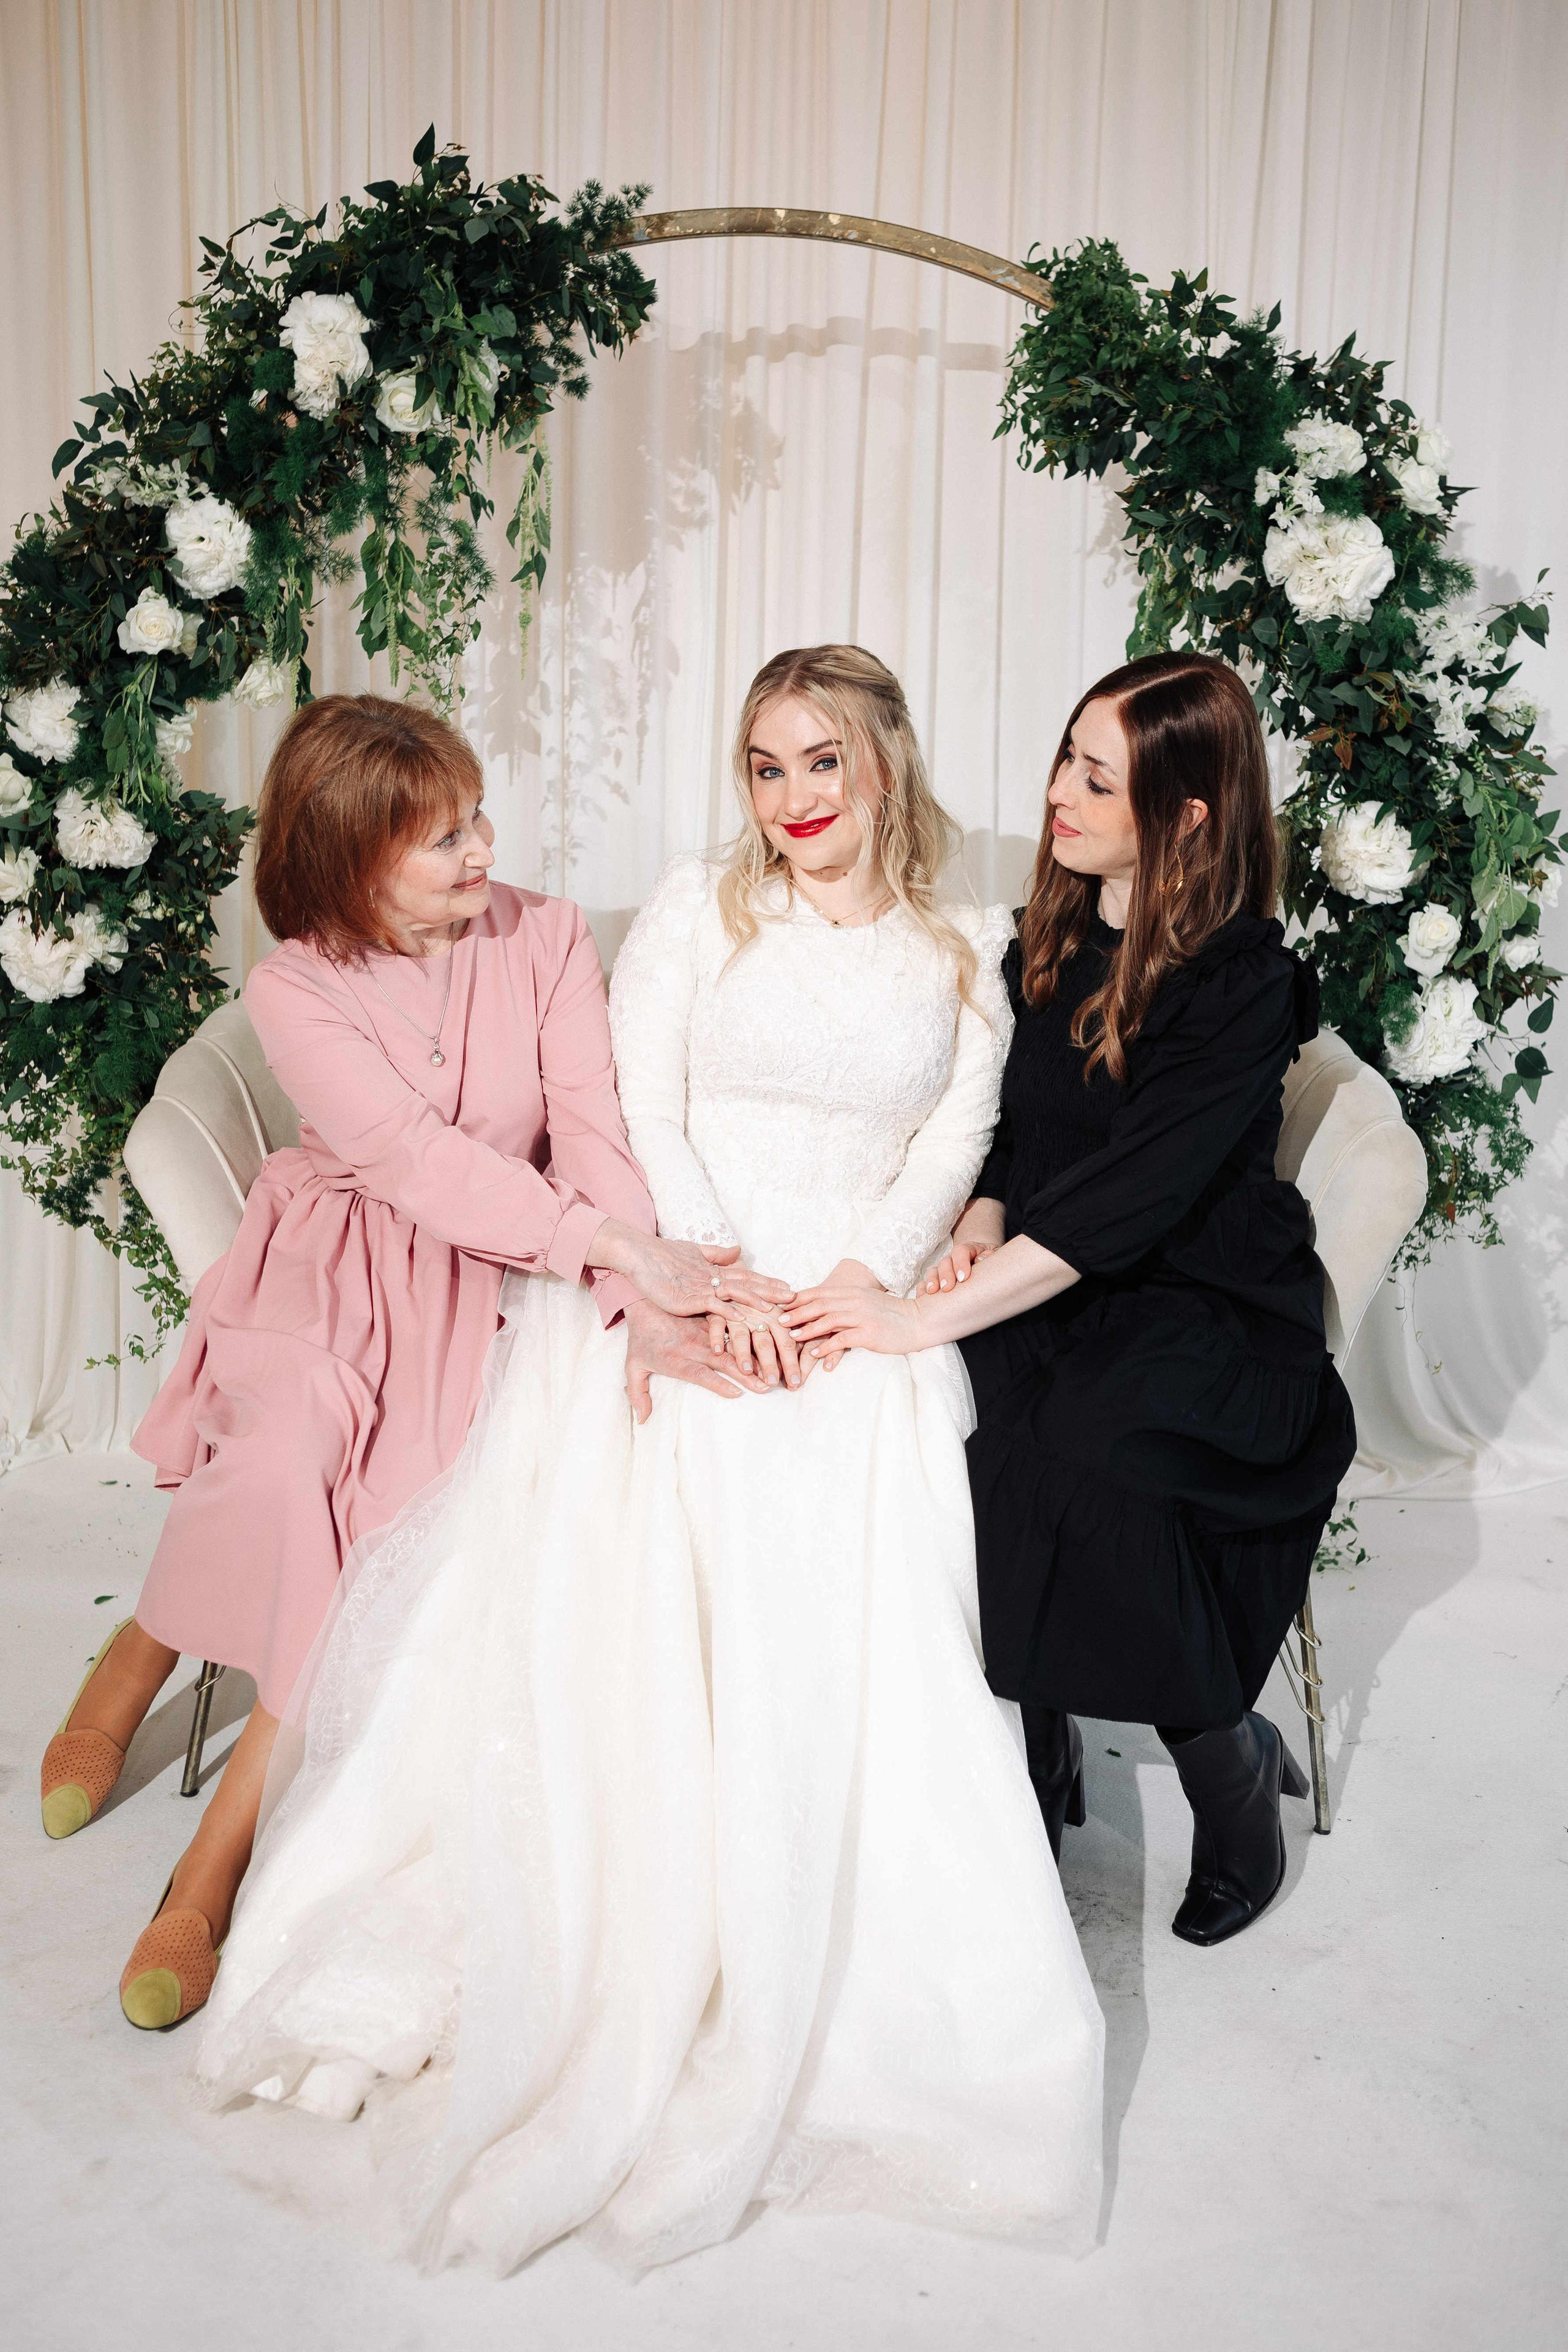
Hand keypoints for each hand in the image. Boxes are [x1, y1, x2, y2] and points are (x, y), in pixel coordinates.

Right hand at [592, 1223, 793, 1319]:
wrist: (640, 1254)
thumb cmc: (661, 1254)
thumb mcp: (693, 1252)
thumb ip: (716, 1253)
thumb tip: (737, 1249)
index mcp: (714, 1268)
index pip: (747, 1275)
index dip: (767, 1282)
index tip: (787, 1287)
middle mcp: (714, 1276)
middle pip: (749, 1285)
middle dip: (772, 1293)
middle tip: (795, 1300)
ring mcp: (704, 1287)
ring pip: (738, 1296)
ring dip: (759, 1304)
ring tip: (777, 1312)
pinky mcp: (693, 1298)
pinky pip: (717, 1308)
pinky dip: (733, 1315)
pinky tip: (747, 1322)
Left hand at [623, 1299, 769, 1422]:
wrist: (643, 1300)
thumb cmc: (641, 1339)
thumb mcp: (634, 1366)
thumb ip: (638, 1394)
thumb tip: (643, 1421)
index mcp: (678, 1360)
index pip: (700, 1374)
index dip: (717, 1383)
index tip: (736, 1393)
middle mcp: (695, 1346)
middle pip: (724, 1361)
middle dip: (747, 1374)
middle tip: (767, 1385)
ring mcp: (707, 1331)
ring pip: (736, 1342)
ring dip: (757, 1354)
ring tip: (776, 1362)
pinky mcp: (713, 1318)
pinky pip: (737, 1326)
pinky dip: (755, 1333)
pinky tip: (773, 1338)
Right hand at [705, 1306, 805, 1389]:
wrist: (726, 1279)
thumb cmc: (756, 1300)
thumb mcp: (774, 1310)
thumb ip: (790, 1326)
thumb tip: (809, 1339)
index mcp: (775, 1316)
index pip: (786, 1342)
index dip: (791, 1362)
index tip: (796, 1382)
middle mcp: (758, 1315)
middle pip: (765, 1342)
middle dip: (770, 1363)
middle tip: (774, 1383)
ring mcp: (737, 1313)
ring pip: (742, 1335)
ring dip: (744, 1353)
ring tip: (747, 1370)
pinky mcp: (717, 1311)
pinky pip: (716, 1324)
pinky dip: (716, 1336)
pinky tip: (718, 1351)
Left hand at [782, 1282, 922, 1358]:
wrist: (917, 1322)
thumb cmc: (889, 1314)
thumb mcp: (865, 1302)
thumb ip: (845, 1302)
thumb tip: (821, 1308)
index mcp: (852, 1292)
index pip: (820, 1292)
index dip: (799, 1298)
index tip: (781, 1305)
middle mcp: (855, 1301)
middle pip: (820, 1304)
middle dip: (798, 1312)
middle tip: (780, 1320)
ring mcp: (863, 1316)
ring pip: (829, 1320)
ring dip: (809, 1328)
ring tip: (793, 1337)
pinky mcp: (870, 1333)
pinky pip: (843, 1339)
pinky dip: (827, 1346)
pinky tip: (816, 1353)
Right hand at [924, 1239, 998, 1293]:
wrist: (984, 1263)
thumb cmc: (991, 1262)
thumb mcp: (996, 1256)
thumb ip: (991, 1255)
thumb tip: (981, 1260)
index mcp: (969, 1250)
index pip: (961, 1251)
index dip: (960, 1263)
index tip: (963, 1278)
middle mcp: (953, 1259)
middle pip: (945, 1262)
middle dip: (944, 1275)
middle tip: (947, 1288)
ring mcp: (944, 1269)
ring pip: (933, 1271)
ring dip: (931, 1281)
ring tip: (932, 1292)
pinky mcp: (937, 1280)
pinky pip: (925, 1282)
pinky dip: (922, 1289)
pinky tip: (922, 1297)